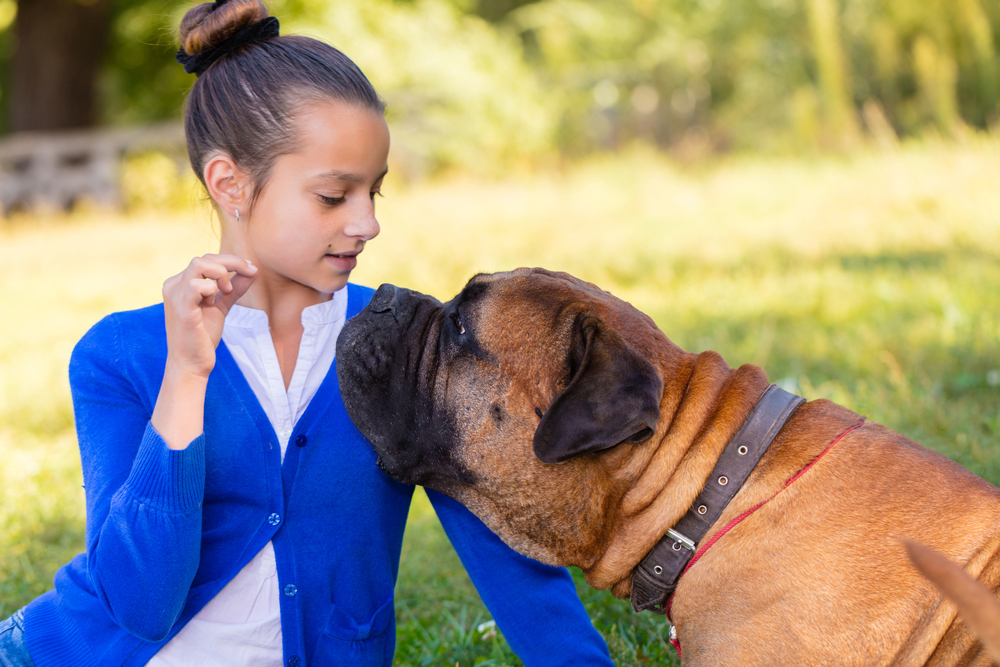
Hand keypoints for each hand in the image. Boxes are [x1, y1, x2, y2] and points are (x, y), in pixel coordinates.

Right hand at [161, 254, 257, 378]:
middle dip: (232, 262)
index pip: (206, 260)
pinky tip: (213, 303)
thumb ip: (234, 288)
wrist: (192, 363)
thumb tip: (253, 270)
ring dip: (221, 274)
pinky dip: (212, 289)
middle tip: (249, 273)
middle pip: (204, 258)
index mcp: (180, 283)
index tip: (251, 269)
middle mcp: (174, 285)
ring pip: (198, 264)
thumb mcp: (221, 306)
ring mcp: (175, 295)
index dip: (231, 261)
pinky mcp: (181, 308)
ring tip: (226, 292)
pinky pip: (196, 285)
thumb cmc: (203, 336)